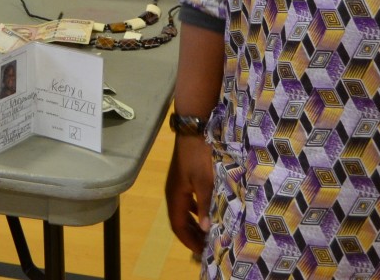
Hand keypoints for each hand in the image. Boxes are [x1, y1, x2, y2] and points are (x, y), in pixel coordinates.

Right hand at [165, 135, 213, 255]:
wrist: (193, 129)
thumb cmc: (198, 156)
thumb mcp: (204, 181)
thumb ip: (205, 205)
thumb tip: (206, 229)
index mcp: (175, 196)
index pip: (178, 225)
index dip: (188, 239)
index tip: (201, 251)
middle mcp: (173, 192)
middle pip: (179, 220)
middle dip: (191, 234)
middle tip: (205, 245)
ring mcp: (177, 184)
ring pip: (183, 210)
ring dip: (193, 223)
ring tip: (206, 232)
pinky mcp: (184, 177)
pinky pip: (187, 201)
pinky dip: (194, 210)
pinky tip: (204, 210)